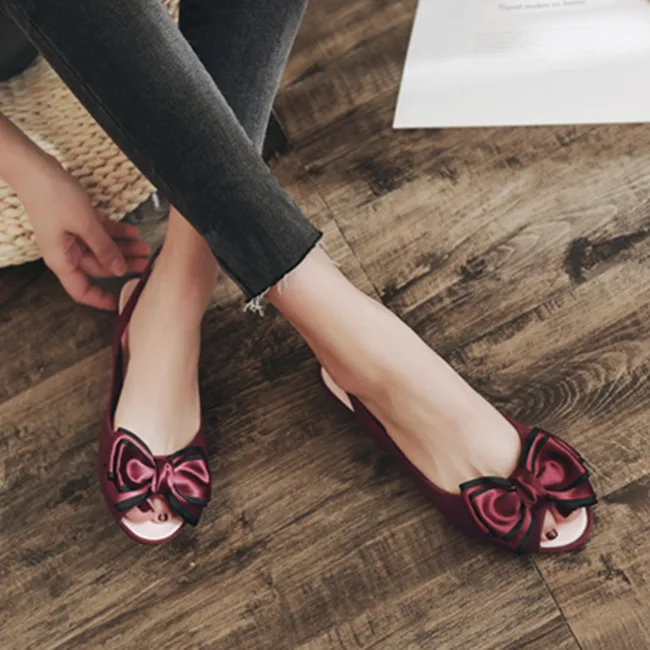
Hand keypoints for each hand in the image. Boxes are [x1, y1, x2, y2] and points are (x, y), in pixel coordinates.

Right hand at [18, 157, 150, 309]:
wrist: (35, 167)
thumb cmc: (53, 196)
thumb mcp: (85, 225)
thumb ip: (104, 248)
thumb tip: (119, 270)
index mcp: (62, 260)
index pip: (81, 290)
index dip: (100, 299)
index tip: (120, 302)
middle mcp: (67, 252)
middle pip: (99, 267)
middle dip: (124, 266)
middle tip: (146, 264)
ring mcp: (72, 236)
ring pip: (103, 249)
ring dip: (124, 249)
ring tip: (145, 247)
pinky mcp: (77, 221)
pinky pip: (100, 233)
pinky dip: (116, 233)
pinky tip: (134, 233)